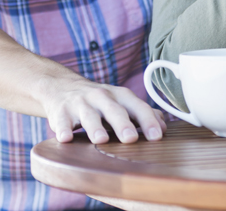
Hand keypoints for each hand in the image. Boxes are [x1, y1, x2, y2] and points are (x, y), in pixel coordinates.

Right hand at [39, 77, 166, 144]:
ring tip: (100, 139)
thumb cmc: (98, 100)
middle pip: (114, 109)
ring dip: (95, 127)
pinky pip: (61, 120)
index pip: (137, 106)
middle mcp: (101, 96)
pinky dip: (63, 129)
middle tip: (130, 138)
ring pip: (89, 115)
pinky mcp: (60, 111)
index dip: (148, 121)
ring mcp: (80, 103)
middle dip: (122, 123)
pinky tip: (65, 138)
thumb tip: (164, 126)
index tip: (157, 136)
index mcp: (119, 96)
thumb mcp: (120, 102)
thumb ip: (142, 114)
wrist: (60, 86)